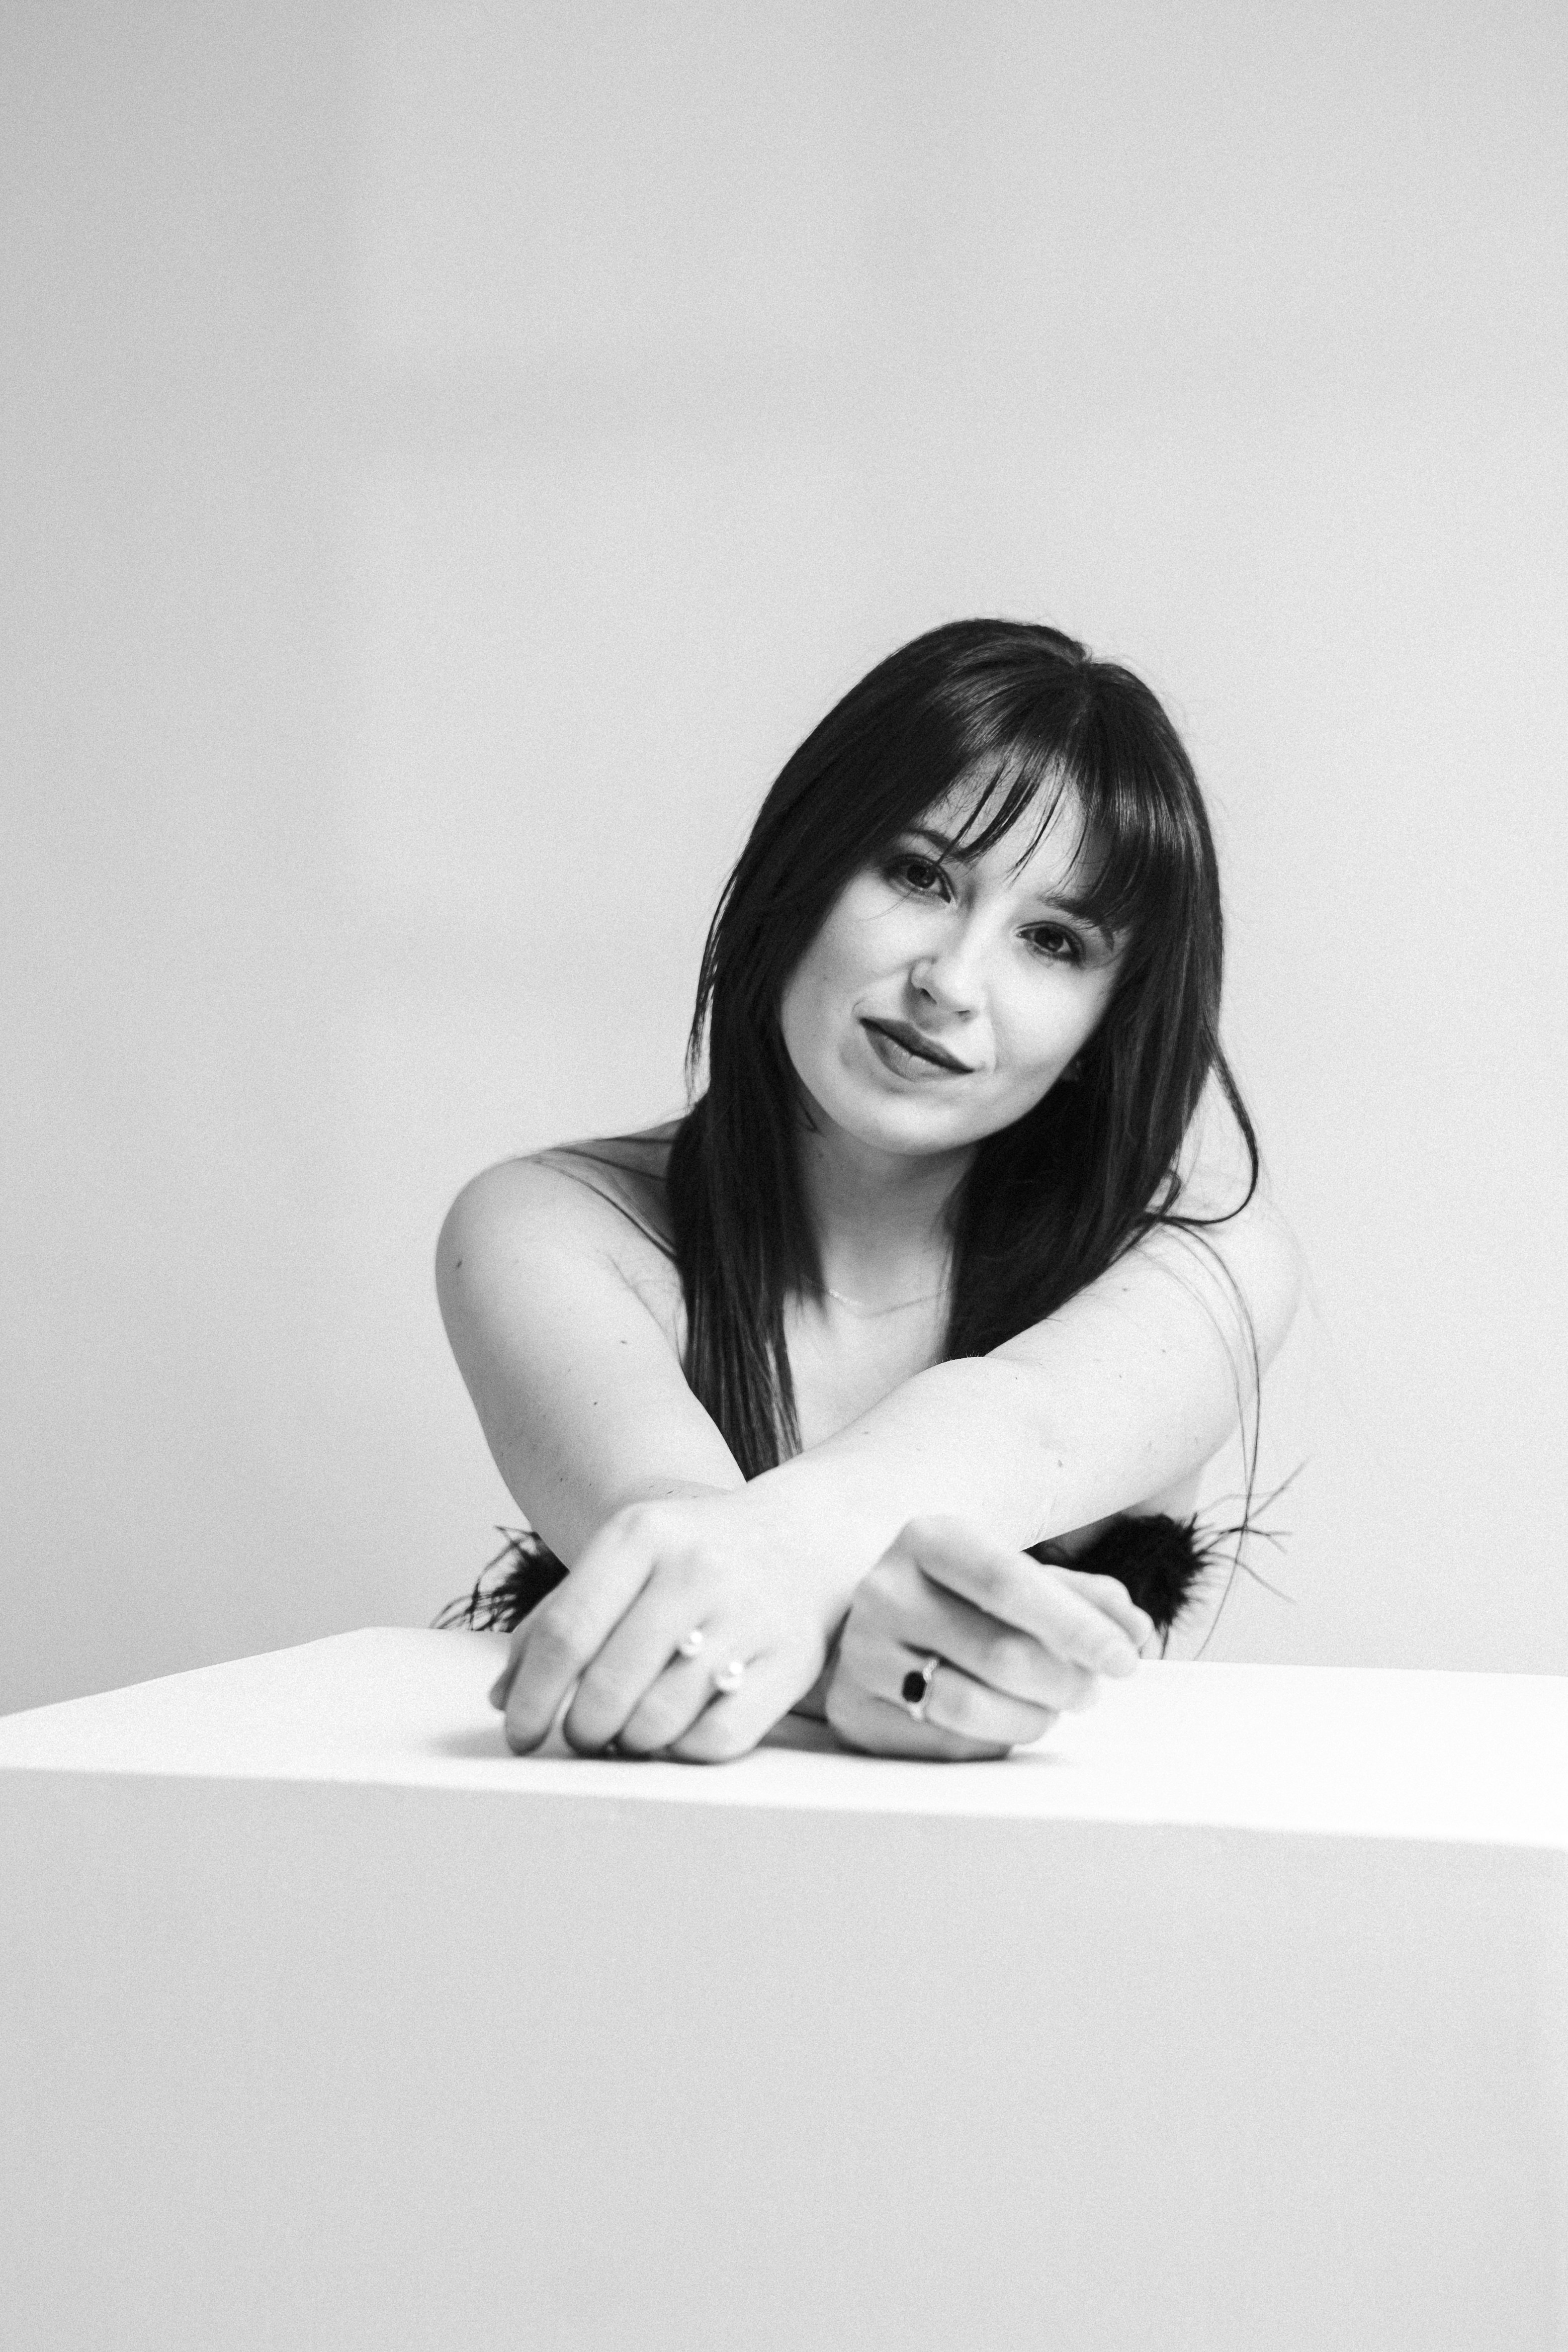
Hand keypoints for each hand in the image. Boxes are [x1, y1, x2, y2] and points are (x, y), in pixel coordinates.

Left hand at [488, 1490, 840, 1763]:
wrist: (804, 1535)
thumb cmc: (693, 1556)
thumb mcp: (624, 1558)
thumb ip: (557, 1618)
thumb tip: (502, 1697)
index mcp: (641, 1534)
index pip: (566, 1633)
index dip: (532, 1698)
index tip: (519, 1735)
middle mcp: (696, 1569)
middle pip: (608, 1685)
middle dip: (580, 1729)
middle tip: (582, 1735)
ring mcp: (749, 1614)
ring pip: (659, 1721)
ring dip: (629, 1743)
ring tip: (629, 1731)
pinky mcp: (793, 1659)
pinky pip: (718, 1739)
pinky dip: (684, 1751)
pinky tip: (678, 1733)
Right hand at [825, 1515, 1151, 1760]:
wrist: (878, 1630)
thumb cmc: (963, 1602)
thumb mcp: (1017, 1581)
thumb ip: (1081, 1598)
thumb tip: (1132, 1630)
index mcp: (928, 1539)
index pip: (1009, 1581)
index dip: (1075, 1625)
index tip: (1125, 1659)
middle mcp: (883, 1590)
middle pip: (998, 1651)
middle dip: (1064, 1680)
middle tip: (1091, 1691)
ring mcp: (861, 1652)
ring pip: (968, 1705)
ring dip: (1032, 1717)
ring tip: (1049, 1708)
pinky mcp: (852, 1711)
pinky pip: (942, 1744)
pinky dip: (990, 1741)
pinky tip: (999, 1723)